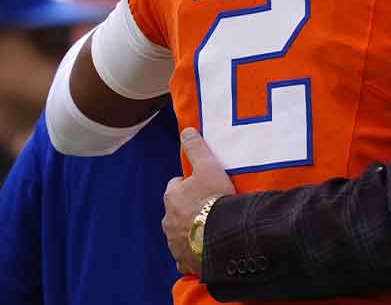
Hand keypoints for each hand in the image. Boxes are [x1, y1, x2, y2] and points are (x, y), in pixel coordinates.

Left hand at [163, 128, 235, 275]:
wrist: (222, 235)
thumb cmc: (214, 198)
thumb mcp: (208, 166)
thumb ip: (196, 148)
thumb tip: (187, 130)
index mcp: (171, 196)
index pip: (176, 186)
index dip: (189, 185)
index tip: (202, 187)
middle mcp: (168, 220)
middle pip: (176, 210)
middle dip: (187, 209)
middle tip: (209, 207)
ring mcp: (174, 242)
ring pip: (179, 232)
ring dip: (190, 230)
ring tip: (211, 227)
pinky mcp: (183, 260)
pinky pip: (185, 255)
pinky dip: (193, 251)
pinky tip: (207, 247)